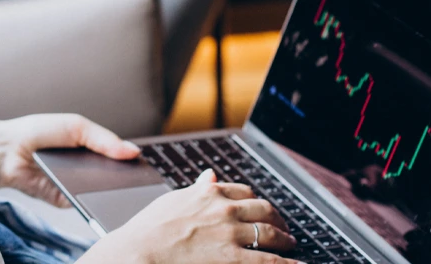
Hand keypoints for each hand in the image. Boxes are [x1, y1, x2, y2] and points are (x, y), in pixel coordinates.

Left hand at [0, 114, 139, 206]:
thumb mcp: (78, 127)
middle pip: (113, 177)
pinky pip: (83, 204)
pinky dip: (90, 200)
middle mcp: (86, 169)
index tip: (151, 166)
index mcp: (90, 149)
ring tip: (126, 186)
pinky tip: (98, 194)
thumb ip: (105, 139)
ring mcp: (76, 186)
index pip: (118, 158)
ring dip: (111, 191)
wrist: (8, 150)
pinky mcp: (64, 200)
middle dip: (126, 178)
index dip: (133, 162)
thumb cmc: (40, 132)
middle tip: (143, 179)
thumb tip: (133, 152)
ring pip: (100, 193)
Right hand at [82, 170, 300, 263]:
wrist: (139, 253)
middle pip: (263, 209)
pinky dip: (287, 262)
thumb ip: (196, 189)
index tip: (261, 208)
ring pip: (270, 232)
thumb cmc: (148, 230)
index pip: (244, 192)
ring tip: (291, 244)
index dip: (256, 201)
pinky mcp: (234, 258)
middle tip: (284, 227)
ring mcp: (231, 234)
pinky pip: (269, 260)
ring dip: (285, 239)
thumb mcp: (172, 201)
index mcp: (209, 193)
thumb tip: (209, 175)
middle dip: (278, 219)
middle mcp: (225, 209)